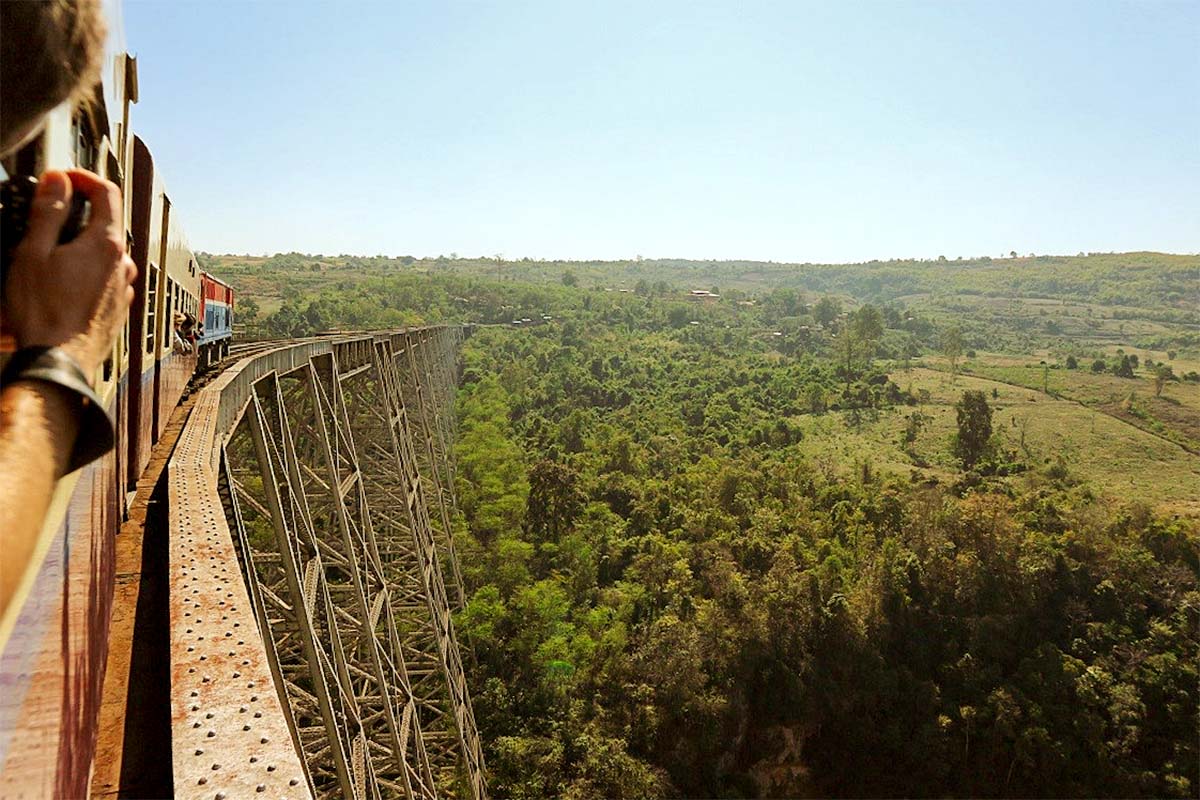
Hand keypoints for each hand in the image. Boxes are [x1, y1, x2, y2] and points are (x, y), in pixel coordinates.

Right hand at [3, 170, 136, 377]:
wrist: (59, 361)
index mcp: (105, 245)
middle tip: (48, 216)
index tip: (63, 178)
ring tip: (50, 257)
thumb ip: (48, 212)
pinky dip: (86, 272)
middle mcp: (122, 264)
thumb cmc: (44, 312)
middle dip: (79, 214)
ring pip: (105, 253)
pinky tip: (62, 285)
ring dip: (82, 246)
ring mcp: (123, 287)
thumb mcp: (34, 252)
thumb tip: (58, 182)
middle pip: (106, 223)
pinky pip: (105, 279)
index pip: (107, 193)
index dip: (83, 178)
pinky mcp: (117, 307)